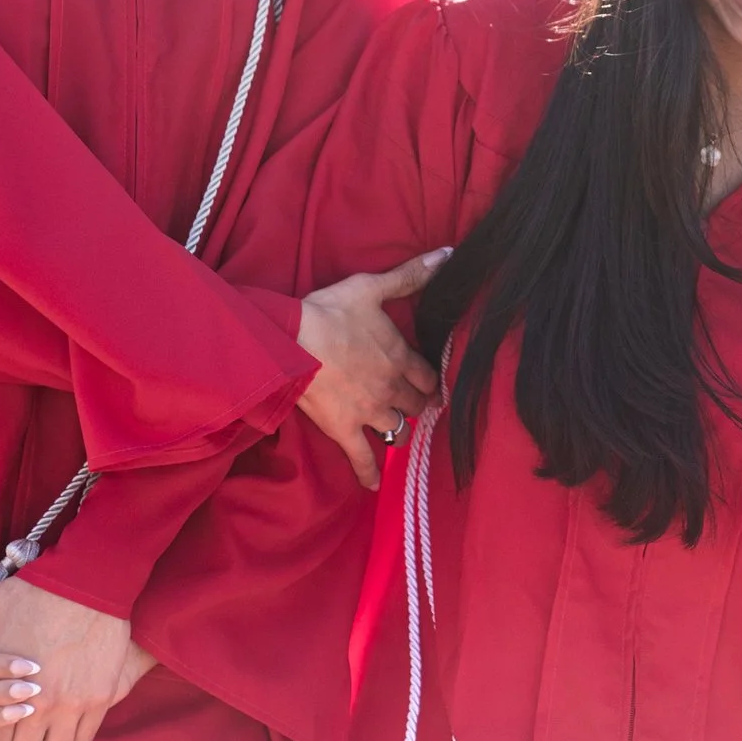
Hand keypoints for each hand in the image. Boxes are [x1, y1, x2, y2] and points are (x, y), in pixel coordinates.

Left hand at [0, 577, 152, 740]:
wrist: (88, 581)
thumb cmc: (33, 594)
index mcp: (8, 693)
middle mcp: (42, 708)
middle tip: (18, 738)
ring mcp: (75, 705)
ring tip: (44, 730)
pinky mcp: (101, 696)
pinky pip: (85, 737)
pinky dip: (75, 733)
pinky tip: (68, 715)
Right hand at [295, 249, 447, 488]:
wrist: (294, 341)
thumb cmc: (331, 311)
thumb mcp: (372, 287)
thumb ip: (410, 275)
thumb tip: (447, 255)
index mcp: (400, 357)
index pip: (428, 377)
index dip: (432, 383)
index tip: (434, 389)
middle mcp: (391, 389)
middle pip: (416, 407)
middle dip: (419, 408)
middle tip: (419, 410)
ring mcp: (369, 412)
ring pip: (397, 431)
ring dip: (400, 433)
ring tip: (399, 435)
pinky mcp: (344, 430)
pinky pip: (362, 458)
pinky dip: (369, 473)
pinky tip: (374, 485)